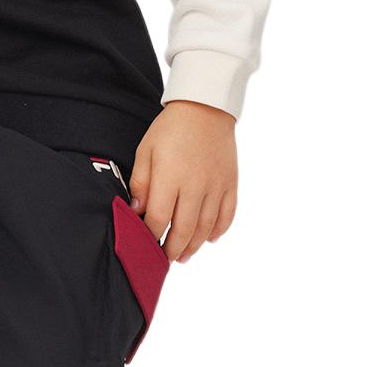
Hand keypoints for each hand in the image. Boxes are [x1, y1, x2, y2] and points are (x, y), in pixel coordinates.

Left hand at [127, 99, 237, 263]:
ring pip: (206, 227)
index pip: (159, 219)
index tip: (144, 244)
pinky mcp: (231, 183)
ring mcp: (216, 186)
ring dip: (194, 246)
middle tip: (164, 260)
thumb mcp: (146, 150)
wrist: (205, 106)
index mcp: (170, 177)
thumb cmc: (170, 128)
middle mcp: (195, 186)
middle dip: (172, 249)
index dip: (151, 236)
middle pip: (184, 229)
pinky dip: (219, 230)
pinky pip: (227, 214)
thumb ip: (141, 183)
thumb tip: (137, 212)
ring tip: (183, 256)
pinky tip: (210, 239)